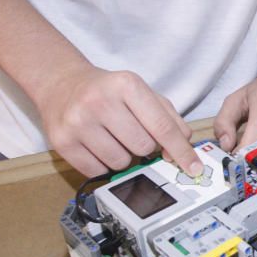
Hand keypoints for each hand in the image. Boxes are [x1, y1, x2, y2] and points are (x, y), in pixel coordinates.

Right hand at [38, 64, 199, 177]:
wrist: (62, 84)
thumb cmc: (109, 91)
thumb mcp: (142, 93)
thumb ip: (169, 118)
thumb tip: (183, 149)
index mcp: (126, 85)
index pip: (162, 127)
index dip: (181, 151)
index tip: (194, 168)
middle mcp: (99, 101)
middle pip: (143, 148)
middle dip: (145, 147)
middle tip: (132, 133)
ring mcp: (78, 122)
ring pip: (121, 162)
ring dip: (124, 157)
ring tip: (113, 137)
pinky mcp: (62, 142)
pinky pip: (98, 171)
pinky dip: (104, 164)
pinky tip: (98, 145)